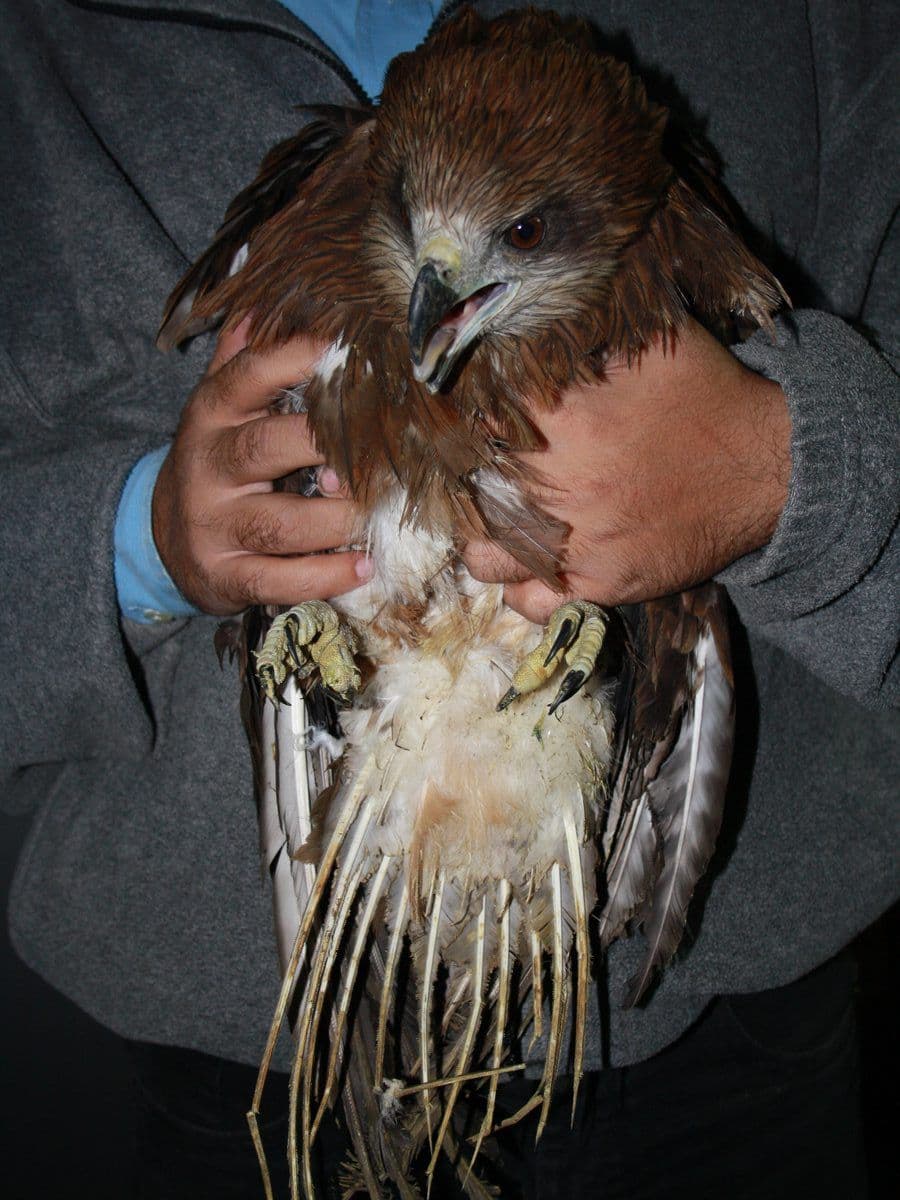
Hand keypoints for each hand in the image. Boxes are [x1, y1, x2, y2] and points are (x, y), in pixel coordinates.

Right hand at [152, 324, 370, 614]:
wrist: (165, 539)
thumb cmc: (218, 464)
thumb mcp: (222, 409)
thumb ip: (243, 360)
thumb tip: (264, 300)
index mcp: (211, 415)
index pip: (247, 377)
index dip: (294, 359)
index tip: (345, 346)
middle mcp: (208, 467)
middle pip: (265, 449)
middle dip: (324, 447)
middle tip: (382, 447)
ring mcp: (215, 525)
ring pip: (278, 522)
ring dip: (335, 520)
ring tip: (380, 513)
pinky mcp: (225, 576)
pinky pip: (277, 579)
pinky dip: (323, 576)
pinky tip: (363, 568)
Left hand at [464, 321, 790, 623]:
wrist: (765, 466)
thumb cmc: (702, 397)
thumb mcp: (642, 344)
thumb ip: (576, 336)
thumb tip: (513, 321)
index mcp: (560, 419)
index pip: (469, 425)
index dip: (459, 426)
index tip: (464, 425)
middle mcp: (559, 487)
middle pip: (469, 493)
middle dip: (469, 480)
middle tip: (481, 472)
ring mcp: (577, 544)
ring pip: (484, 556)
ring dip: (485, 537)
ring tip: (499, 519)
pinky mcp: (601, 585)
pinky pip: (528, 600)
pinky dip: (519, 585)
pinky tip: (526, 563)